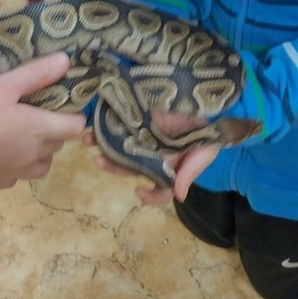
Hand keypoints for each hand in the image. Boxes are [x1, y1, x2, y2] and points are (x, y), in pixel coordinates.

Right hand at [0, 53, 85, 188]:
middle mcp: (34, 155)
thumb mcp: (3, 85)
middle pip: (58, 144)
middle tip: (33, 113)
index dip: (74, 116)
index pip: (76, 127)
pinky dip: (15, 165)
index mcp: (39, 129)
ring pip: (41, 164)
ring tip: (18, 136)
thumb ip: (36, 74)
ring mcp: (17, 172)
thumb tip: (66, 61)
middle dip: (52, 130)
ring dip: (38, 152)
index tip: (62, 105)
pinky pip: (17, 175)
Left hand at [83, 111, 219, 204]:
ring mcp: (143, 136)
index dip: (150, 195)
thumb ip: (191, 172)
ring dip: (103, 145)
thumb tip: (178, 196)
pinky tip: (94, 123)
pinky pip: (119, 123)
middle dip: (114, 165)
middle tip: (99, 161)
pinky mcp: (137, 117)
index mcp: (169, 167)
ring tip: (89, 140)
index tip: (139, 191)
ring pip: (120, 145)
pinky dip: (105, 124)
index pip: (159, 188)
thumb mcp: (204, 151)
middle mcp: (152, 154)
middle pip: (131, 166)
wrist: (207, 102)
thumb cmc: (208, 130)